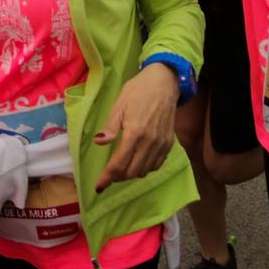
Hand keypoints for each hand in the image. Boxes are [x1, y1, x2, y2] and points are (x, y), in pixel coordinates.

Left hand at [93, 63, 178, 191]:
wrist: (164, 83)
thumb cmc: (138, 91)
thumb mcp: (119, 105)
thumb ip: (110, 127)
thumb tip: (98, 143)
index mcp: (134, 132)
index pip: (119, 163)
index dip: (107, 177)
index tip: (99, 186)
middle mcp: (150, 142)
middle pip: (132, 172)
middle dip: (118, 177)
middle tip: (109, 174)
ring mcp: (161, 144)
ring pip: (145, 171)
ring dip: (131, 174)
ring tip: (121, 169)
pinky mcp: (169, 143)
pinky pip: (157, 164)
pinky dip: (146, 168)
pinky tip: (138, 163)